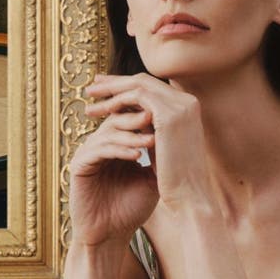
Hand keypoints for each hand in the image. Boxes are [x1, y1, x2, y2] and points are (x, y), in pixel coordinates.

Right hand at [67, 83, 159, 247]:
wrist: (110, 237)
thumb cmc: (130, 211)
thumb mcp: (151, 180)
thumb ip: (160, 157)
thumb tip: (180, 133)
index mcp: (115, 145)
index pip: (129, 119)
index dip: (146, 114)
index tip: (169, 116)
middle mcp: (99, 145)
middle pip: (116, 118)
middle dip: (137, 117)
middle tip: (157, 116)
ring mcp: (87, 154)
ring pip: (108, 133)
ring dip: (132, 135)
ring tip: (152, 140)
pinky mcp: (78, 166)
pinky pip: (98, 150)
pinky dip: (119, 150)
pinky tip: (137, 155)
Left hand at [82, 72, 220, 214]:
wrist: (190, 198)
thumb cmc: (176, 181)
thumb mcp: (165, 148)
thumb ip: (154, 130)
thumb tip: (134, 121)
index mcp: (188, 109)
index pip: (154, 88)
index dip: (128, 87)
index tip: (108, 91)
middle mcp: (187, 102)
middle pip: (145, 80)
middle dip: (116, 82)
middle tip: (93, 84)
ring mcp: (179, 106)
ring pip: (138, 84)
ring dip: (112, 89)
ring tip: (89, 96)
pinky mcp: (168, 115)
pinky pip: (136, 97)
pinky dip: (117, 101)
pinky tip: (102, 110)